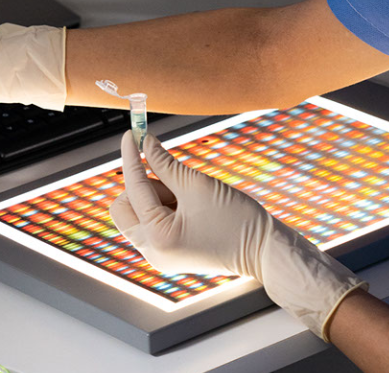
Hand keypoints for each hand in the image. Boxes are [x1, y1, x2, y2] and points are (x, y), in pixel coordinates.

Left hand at [110, 131, 366, 339]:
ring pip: (139, 214)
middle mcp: (151, 251)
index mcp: (156, 237)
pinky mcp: (169, 253)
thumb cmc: (235, 219)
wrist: (263, 250)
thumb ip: (164, 163)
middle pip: (125, 207)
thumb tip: (144, 142)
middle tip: (173, 178)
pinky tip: (190, 207)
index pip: (134, 188)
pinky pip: (153, 223)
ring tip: (192, 198)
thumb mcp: (196, 185)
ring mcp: (159, 255)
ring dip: (158, 196)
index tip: (130, 133)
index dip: (132, 157)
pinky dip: (164, 207)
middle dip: (141, 186)